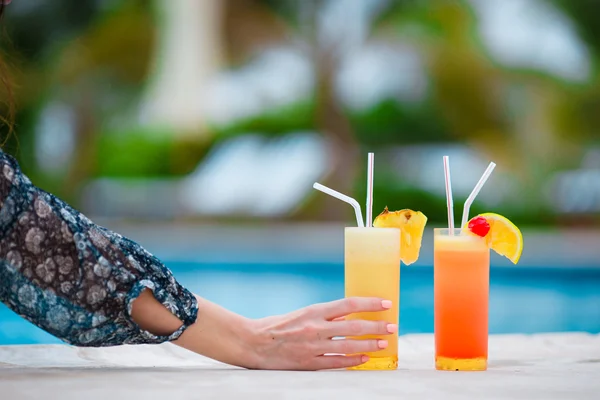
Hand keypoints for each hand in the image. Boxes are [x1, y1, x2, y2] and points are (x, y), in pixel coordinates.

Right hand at [245, 297, 396, 369]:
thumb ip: (325, 316)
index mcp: (314, 311)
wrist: (254, 343)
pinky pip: (337, 363)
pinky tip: (365, 359)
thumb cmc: (278, 326)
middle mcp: (316, 328)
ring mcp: (313, 347)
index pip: (349, 304)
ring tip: (385, 344)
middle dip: (377, 326)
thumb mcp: (303, 313)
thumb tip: (349, 316)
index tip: (386, 303)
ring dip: (370, 344)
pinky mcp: (309, 363)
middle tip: (392, 327)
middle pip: (354, 326)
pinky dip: (354, 361)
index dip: (370, 303)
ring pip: (349, 346)